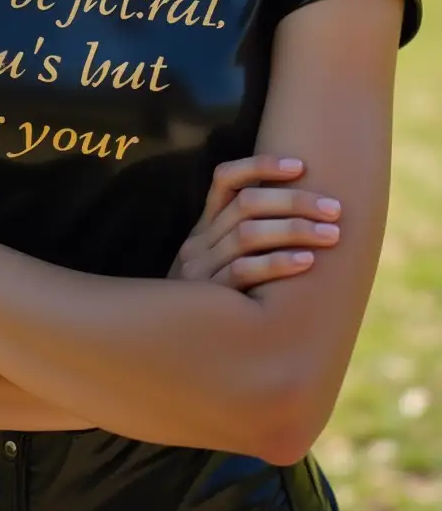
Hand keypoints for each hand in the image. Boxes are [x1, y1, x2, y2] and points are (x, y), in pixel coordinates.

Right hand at [168, 155, 341, 289]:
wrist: (175, 344)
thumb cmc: (217, 303)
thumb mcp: (220, 264)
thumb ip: (248, 239)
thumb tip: (305, 214)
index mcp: (204, 226)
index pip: (225, 178)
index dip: (261, 166)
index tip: (300, 166)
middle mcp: (199, 241)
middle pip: (247, 204)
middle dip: (295, 201)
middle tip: (335, 209)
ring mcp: (200, 269)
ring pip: (247, 234)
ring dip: (295, 230)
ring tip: (332, 234)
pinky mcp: (207, 297)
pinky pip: (243, 272)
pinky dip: (277, 263)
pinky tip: (308, 262)